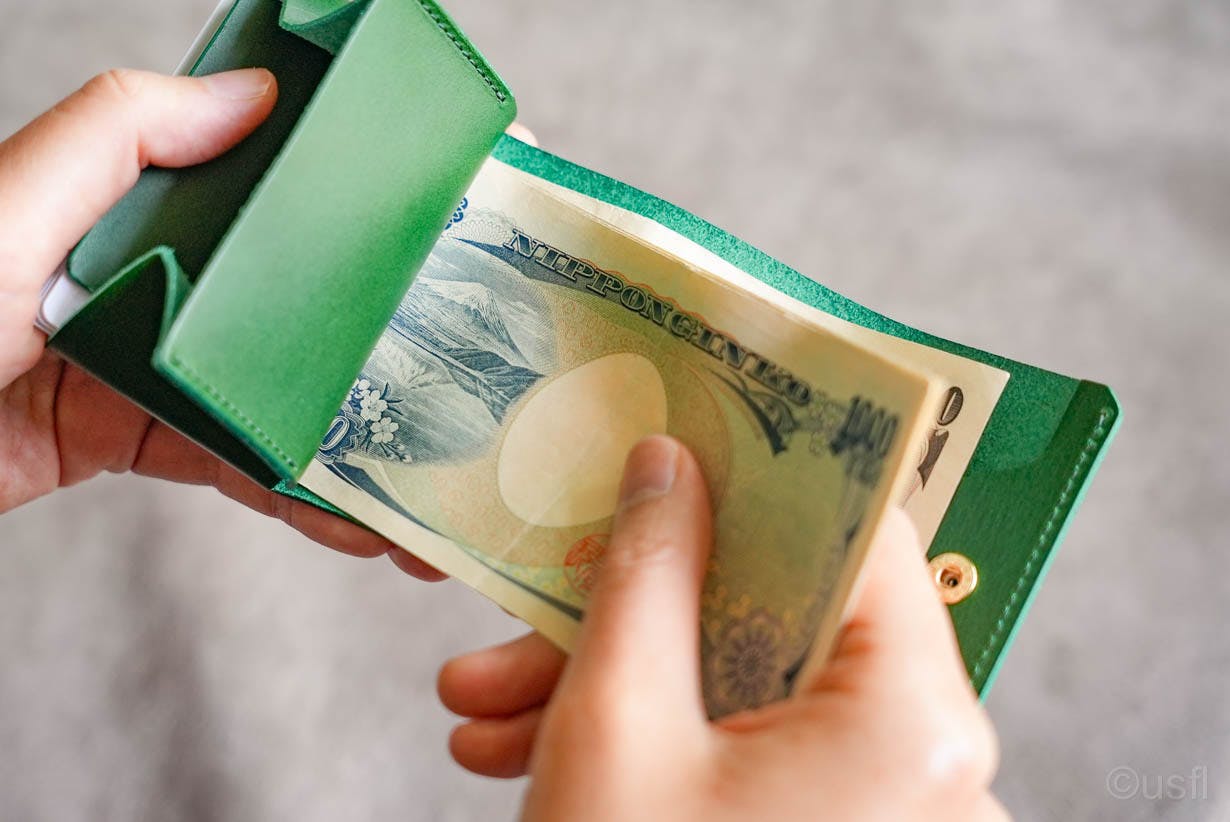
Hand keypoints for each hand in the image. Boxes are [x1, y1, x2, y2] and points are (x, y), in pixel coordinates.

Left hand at [0, 68, 440, 578]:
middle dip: (389, 331)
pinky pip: (235, 467)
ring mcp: (149, 360)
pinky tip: (364, 523)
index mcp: (134, 200)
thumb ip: (120, 137)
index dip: (360, 189)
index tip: (455, 202)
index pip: (268, 180)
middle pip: (294, 295)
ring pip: (279, 393)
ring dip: (362, 439)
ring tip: (441, 475)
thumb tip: (256, 95)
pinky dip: (301, 498)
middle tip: (479, 354)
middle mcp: (155, 273)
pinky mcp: (132, 439)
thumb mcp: (11, 203)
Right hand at [439, 436, 1005, 819]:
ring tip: (486, 695)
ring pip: (741, 689)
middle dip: (639, 600)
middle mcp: (928, 763)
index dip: (779, 467)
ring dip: (612, 679)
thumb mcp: (618, 727)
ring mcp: (880, 807)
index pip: (869, 532)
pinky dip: (644, 738)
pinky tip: (525, 743)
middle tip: (546, 580)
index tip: (701, 428)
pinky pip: (741, 751)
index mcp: (913, 721)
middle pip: (783, 615)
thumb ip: (647, 573)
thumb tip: (666, 467)